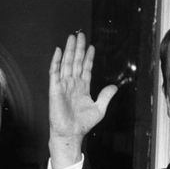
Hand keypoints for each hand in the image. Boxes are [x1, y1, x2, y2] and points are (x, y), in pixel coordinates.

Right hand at [48, 33, 116, 168]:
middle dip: (78, 48)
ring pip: (67, 64)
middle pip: (76, 62)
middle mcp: (72, 84)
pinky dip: (56, 61)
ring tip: (71, 38)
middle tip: (80, 35)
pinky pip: (54, 72)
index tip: (91, 47)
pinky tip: (59, 51)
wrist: (70, 133)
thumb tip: (115, 87)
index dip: (88, 57)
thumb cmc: (82, 124)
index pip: (85, 68)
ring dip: (69, 51)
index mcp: (82, 88)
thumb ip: (106, 96)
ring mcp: (63, 86)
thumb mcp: (99, 109)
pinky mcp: (55, 89)